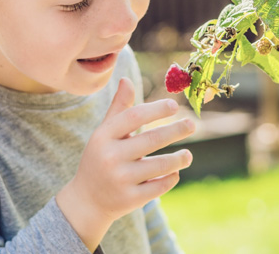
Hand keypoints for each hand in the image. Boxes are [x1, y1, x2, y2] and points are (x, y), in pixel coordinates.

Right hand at [55, 77, 194, 250]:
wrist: (86, 200)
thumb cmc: (101, 158)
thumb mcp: (104, 133)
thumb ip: (119, 108)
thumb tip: (126, 79)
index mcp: (103, 136)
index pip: (134, 117)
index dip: (156, 109)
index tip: (174, 105)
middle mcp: (110, 157)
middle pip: (151, 139)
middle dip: (175, 130)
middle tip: (191, 124)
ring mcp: (120, 179)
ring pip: (159, 165)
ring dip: (179, 159)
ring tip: (188, 155)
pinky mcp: (129, 199)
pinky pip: (158, 186)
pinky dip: (170, 178)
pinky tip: (175, 172)